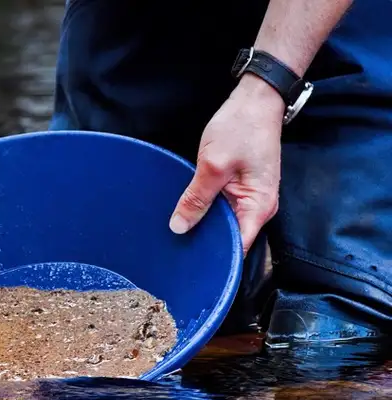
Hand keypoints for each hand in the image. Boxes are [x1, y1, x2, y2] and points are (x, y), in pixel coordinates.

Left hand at [169, 75, 285, 252]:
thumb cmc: (241, 127)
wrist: (255, 100)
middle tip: (176, 251)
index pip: (238, 247)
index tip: (191, 265)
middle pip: (231, 239)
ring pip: (224, 224)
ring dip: (204, 226)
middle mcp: (257, 208)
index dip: (217, 259)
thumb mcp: (212, 165)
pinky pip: (222, 209)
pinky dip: (206, 211)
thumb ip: (196, 199)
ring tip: (177, 235)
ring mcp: (249, 198)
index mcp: (258, 207)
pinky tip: (187, 212)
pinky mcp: (240, 189)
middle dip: (206, 244)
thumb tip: (179, 227)